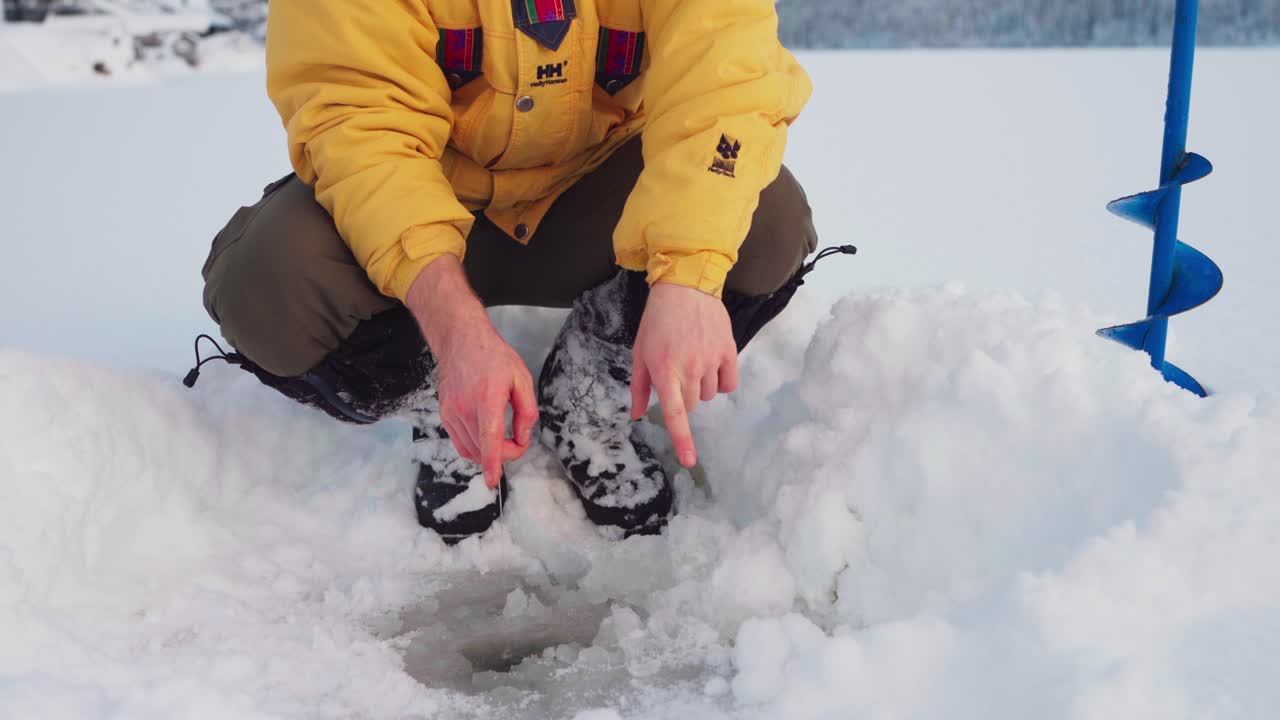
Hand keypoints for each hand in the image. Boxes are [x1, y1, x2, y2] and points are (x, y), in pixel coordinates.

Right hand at [406, 255, 537, 487]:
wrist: (461, 341)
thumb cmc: (493, 357)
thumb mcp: (521, 378)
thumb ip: (527, 411)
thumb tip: (523, 437)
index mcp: (487, 398)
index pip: (488, 437)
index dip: (493, 462)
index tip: (493, 481)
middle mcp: (464, 408)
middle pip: (482, 449)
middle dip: (504, 454)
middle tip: (518, 441)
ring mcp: (451, 413)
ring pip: (470, 450)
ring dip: (489, 454)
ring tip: (504, 439)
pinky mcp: (444, 415)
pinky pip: (460, 443)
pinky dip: (475, 448)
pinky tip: (486, 437)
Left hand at [630, 282, 738, 467]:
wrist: (685, 286)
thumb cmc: (657, 322)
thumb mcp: (640, 352)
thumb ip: (640, 386)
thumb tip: (638, 414)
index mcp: (664, 371)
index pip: (675, 414)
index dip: (683, 440)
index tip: (690, 462)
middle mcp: (689, 368)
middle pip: (692, 406)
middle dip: (683, 396)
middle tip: (676, 371)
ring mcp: (711, 360)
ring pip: (709, 395)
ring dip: (700, 386)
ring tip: (692, 360)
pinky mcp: (729, 350)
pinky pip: (729, 383)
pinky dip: (721, 380)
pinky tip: (712, 363)